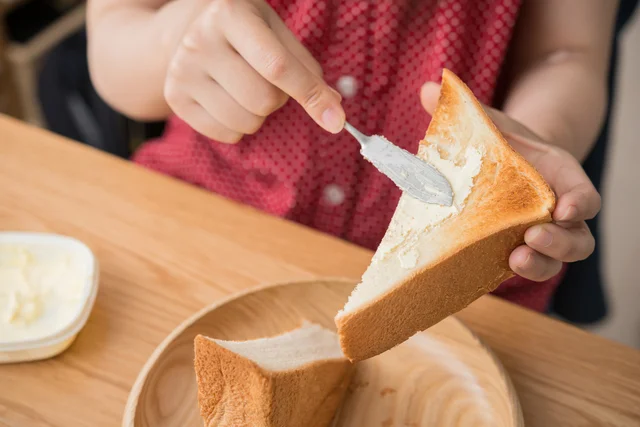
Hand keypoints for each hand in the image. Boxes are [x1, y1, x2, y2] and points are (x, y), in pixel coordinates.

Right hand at [164, 0, 344, 141]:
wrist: (188, 29)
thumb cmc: (245, 31)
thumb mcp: (275, 31)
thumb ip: (305, 67)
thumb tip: (333, 110)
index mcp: (230, 14)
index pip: (277, 66)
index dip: (310, 95)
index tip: (337, 120)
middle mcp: (199, 40)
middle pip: (263, 101)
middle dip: (278, 100)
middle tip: (268, 81)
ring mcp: (182, 71)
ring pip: (246, 123)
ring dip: (259, 116)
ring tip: (247, 88)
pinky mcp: (175, 98)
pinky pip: (227, 135)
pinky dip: (239, 127)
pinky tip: (229, 100)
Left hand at [421, 82, 599, 281]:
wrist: (498, 163)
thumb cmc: (499, 143)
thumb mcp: (486, 123)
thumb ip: (464, 109)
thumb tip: (426, 87)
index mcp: (559, 176)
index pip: (583, 194)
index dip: (579, 203)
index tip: (562, 210)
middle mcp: (556, 210)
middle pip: (578, 237)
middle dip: (561, 243)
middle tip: (532, 238)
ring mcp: (539, 235)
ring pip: (557, 259)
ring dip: (541, 265)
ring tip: (515, 261)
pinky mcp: (517, 251)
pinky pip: (526, 268)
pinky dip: (515, 273)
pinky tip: (494, 271)